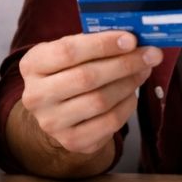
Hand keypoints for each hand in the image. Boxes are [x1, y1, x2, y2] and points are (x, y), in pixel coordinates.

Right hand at [18, 31, 161, 155]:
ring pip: (100, 101)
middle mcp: (35, 96)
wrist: (56, 111)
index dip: (102, 44)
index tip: (131, 39)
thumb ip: (93, 43)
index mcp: (32, 65)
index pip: (68, 51)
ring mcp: (51, 123)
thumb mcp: (69, 52)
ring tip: (143, 71)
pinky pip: (108, 123)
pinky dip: (127, 105)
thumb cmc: (67, 72)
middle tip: (150, 55)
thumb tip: (132, 39)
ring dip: (128, 84)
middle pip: (86, 77)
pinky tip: (132, 94)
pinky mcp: (71, 141)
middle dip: (124, 64)